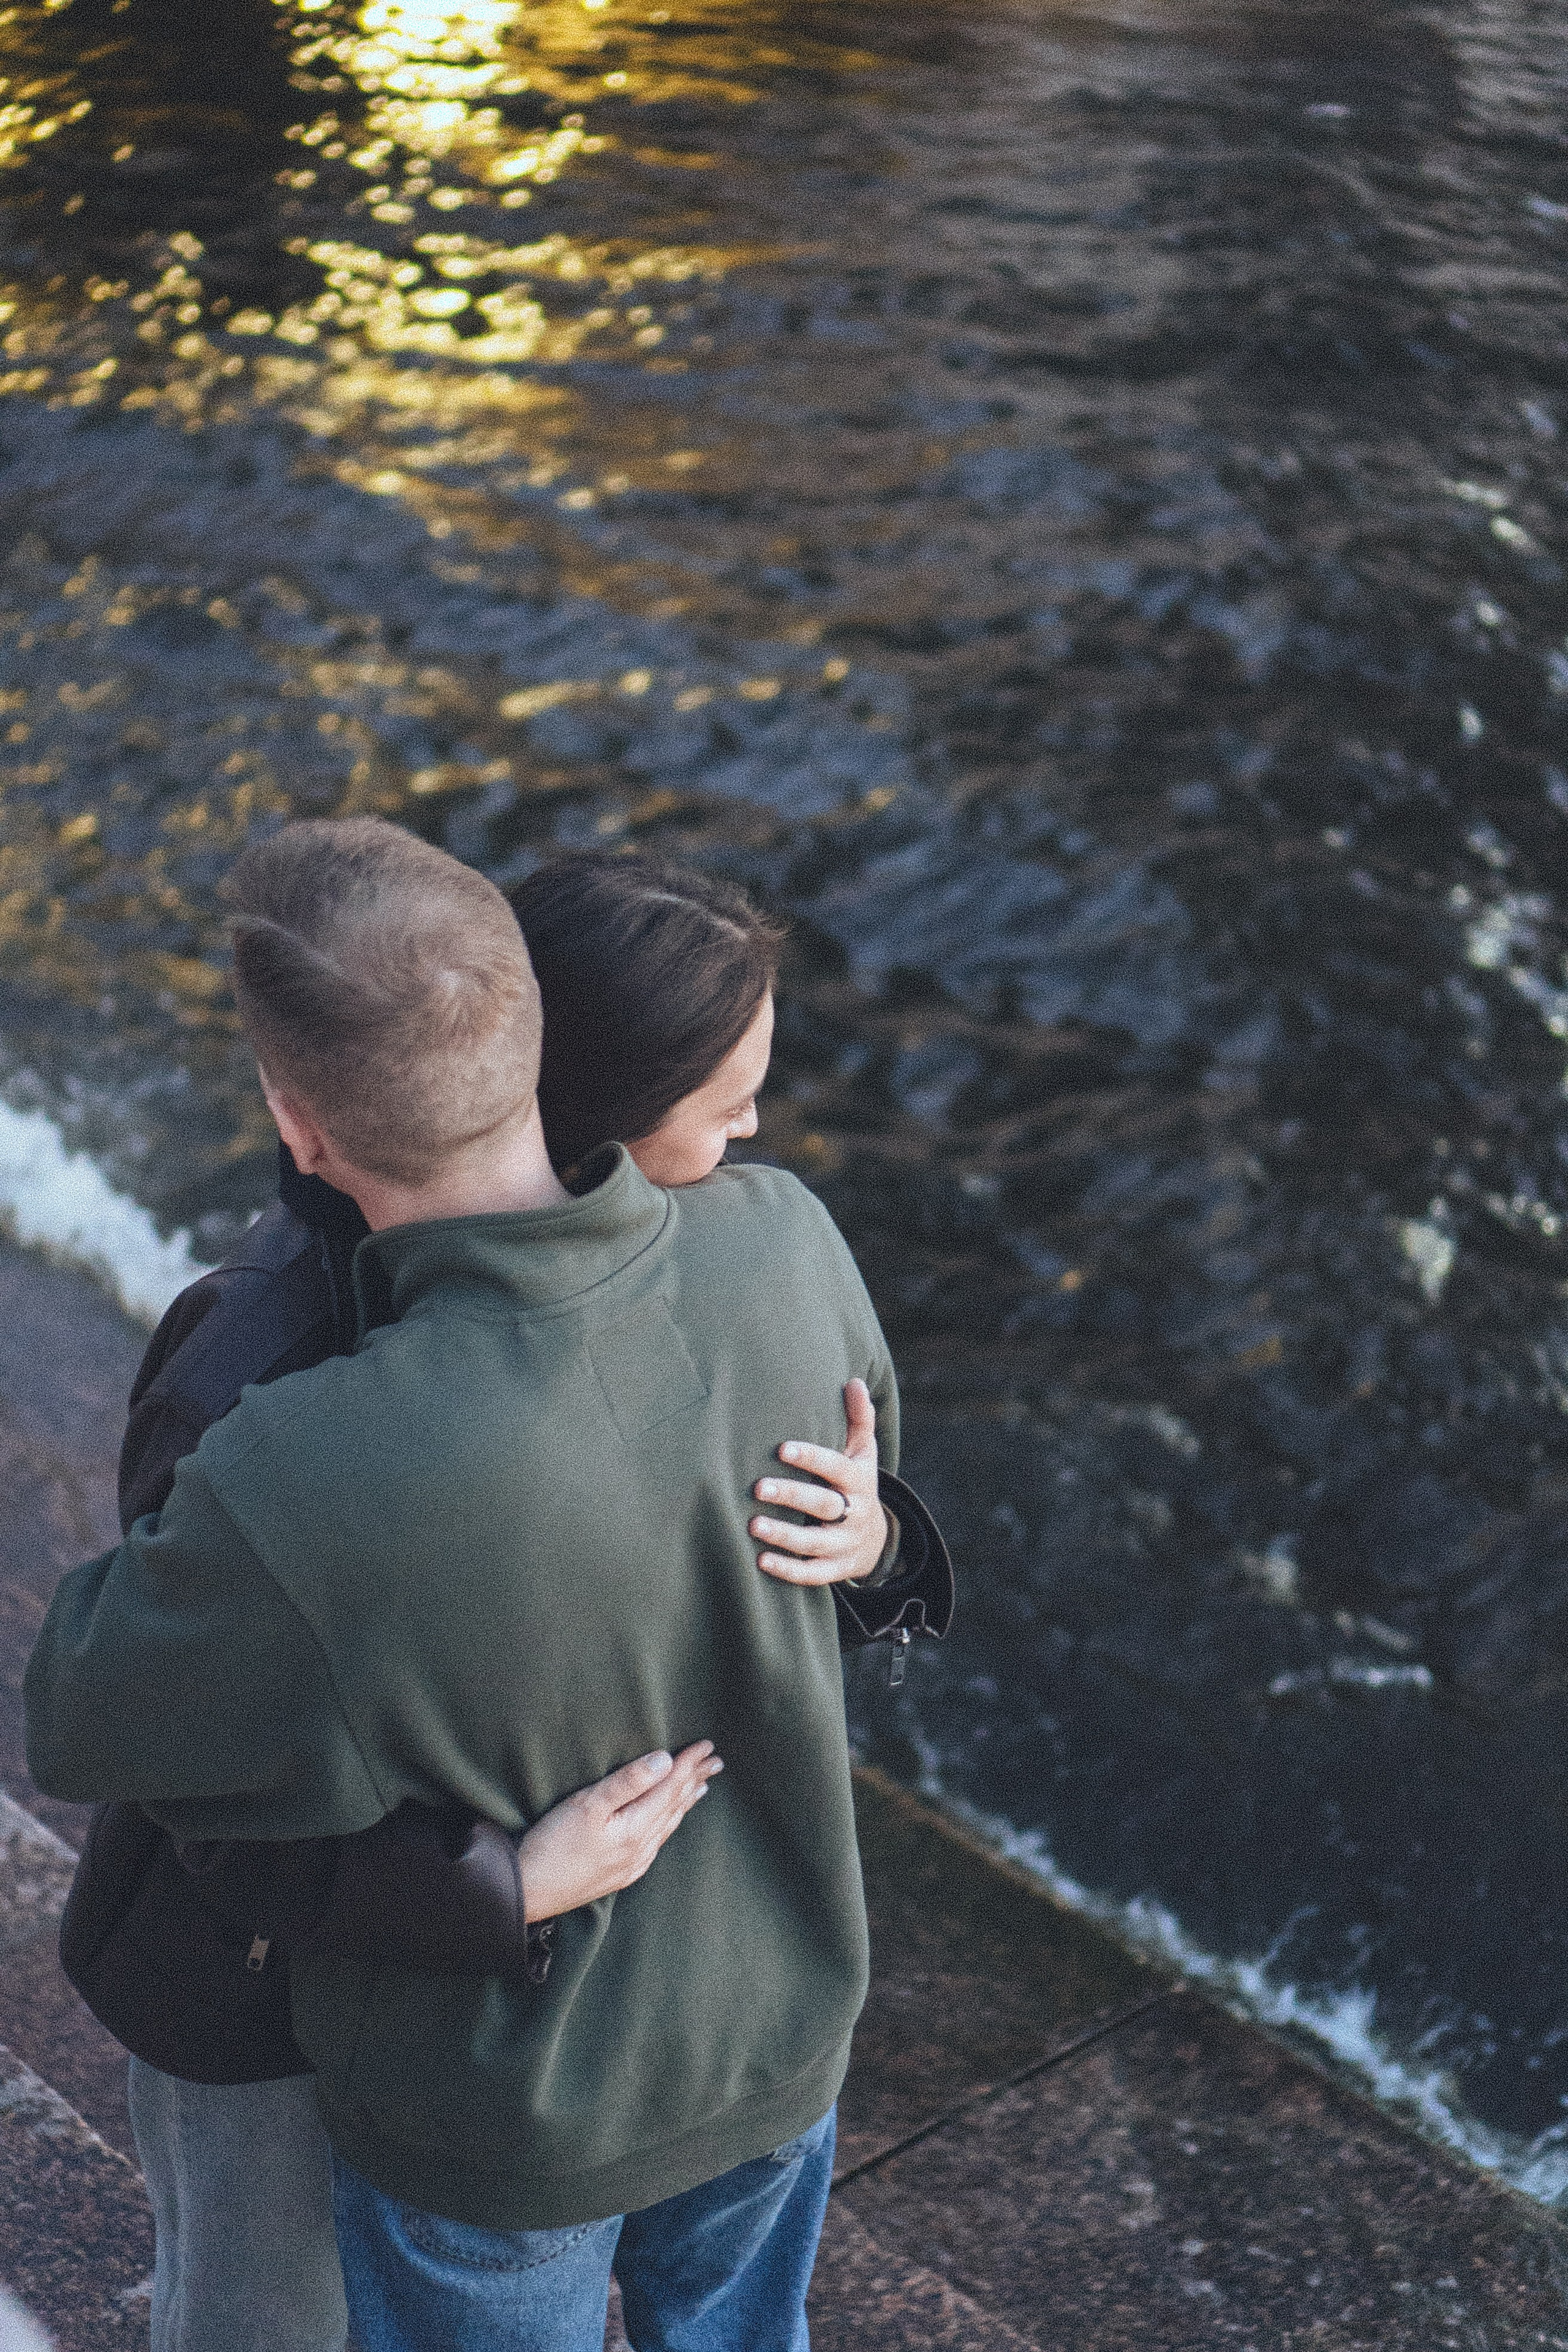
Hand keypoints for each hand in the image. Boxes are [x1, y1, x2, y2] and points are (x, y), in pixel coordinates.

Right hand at [517, 1742, 721, 1924]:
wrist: (527, 1892)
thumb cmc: (552, 1844)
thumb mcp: (587, 1805)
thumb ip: (627, 1782)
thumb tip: (664, 1760)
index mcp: (635, 1829)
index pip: (670, 1788)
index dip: (688, 1764)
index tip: (706, 1745)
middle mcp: (640, 1849)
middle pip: (674, 1807)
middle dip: (694, 1781)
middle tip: (716, 1762)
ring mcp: (631, 1865)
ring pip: (667, 1826)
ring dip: (685, 1803)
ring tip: (701, 1787)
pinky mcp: (619, 1875)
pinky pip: (655, 1843)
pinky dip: (667, 1824)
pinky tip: (667, 1823)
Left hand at [750, 1378, 889, 1586]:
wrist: (876, 1538)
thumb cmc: (856, 1483)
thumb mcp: (863, 1452)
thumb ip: (858, 1418)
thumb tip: (853, 1381)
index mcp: (859, 1480)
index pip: (836, 1467)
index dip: (811, 1458)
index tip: (781, 1448)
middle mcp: (855, 1513)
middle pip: (825, 1505)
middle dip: (792, 1496)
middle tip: (757, 1487)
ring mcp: (845, 1543)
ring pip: (816, 1542)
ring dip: (785, 1535)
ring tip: (753, 1525)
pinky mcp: (836, 1568)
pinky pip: (813, 1574)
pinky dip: (789, 1570)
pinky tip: (760, 1561)